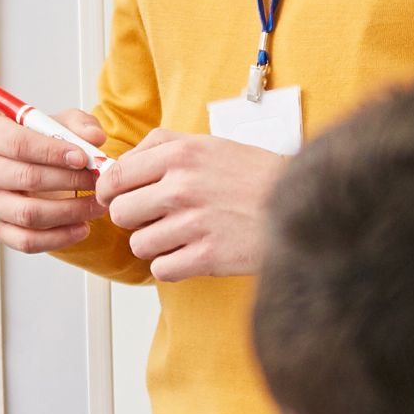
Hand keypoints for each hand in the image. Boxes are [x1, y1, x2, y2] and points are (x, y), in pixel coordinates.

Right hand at [0, 105, 108, 252]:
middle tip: (96, 181)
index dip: (51, 152)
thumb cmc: (50, 144)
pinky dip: (59, 238)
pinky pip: (27, 241)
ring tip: (96, 205)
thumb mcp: (66, 125)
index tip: (82, 158)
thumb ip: (81, 126)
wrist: (45, 170)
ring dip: (69, 211)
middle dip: (67, 181)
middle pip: (24, 178)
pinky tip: (81, 227)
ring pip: (28, 213)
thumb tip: (93, 138)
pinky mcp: (0, 229)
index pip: (17, 143)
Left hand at [96, 130, 283, 279]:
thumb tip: (117, 166)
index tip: (117, 199)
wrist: (302, 205)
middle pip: (121, 213)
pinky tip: (193, 253)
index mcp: (180, 155)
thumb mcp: (210, 145)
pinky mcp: (207, 256)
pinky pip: (161, 269)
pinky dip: (173, 266)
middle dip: (135, 219)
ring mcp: (193, 223)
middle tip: (157, 219)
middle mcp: (182, 187)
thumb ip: (163, 147)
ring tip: (183, 236)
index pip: (115, 177)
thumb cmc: (255, 176)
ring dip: (156, 244)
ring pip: (139, 244)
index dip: (110, 192)